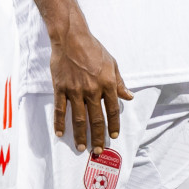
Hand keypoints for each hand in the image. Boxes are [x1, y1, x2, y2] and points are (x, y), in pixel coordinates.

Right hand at [49, 24, 131, 154]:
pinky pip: (60, 109)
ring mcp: (75, 90)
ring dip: (81, 135)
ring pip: (79, 118)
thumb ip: (120, 82)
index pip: (113, 110)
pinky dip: (60, 123)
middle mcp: (92, 89)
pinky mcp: (61, 88)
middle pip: (96, 118)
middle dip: (98, 136)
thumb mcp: (112, 63)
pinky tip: (61, 134)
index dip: (114, 124)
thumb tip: (129, 96)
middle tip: (98, 150)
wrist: (71, 37)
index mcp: (107, 83)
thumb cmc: (93, 49)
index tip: (113, 136)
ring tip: (82, 147)